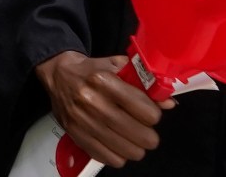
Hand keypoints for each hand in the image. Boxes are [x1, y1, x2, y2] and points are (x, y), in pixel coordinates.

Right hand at [36, 51, 166, 166]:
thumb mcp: (118, 67)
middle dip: (149, 135)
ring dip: (136, 147)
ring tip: (132, 138)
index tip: (150, 113)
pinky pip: (109, 158)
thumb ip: (144, 83)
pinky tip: (117, 143)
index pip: (147, 112)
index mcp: (105, 81)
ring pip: (128, 151)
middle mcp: (93, 102)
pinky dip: (118, 155)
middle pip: (141, 136)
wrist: (59, 75)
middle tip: (145, 130)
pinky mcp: (76, 135)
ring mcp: (84, 121)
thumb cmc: (91, 71)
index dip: (154, 115)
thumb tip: (167, 103)